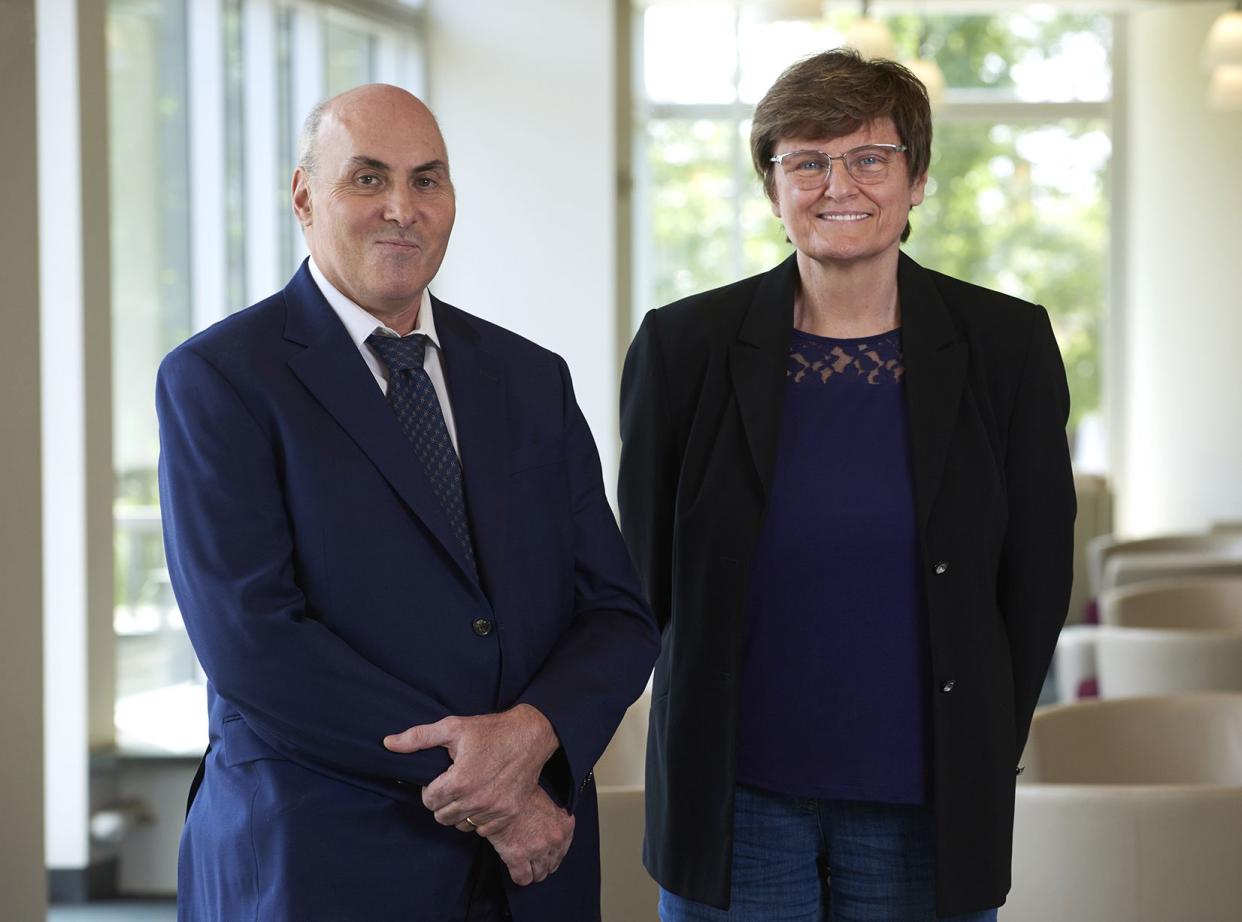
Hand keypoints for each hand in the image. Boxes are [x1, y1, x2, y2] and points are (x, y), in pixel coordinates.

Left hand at [383, 704, 558, 833]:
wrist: (530, 736)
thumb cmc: (490, 730)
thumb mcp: (453, 727)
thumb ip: (418, 737)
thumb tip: (387, 743)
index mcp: (459, 781)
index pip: (428, 800)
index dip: (430, 788)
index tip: (440, 777)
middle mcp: (476, 800)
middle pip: (442, 816)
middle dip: (442, 801)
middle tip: (452, 783)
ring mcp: (494, 810)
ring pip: (461, 824)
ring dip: (459, 811)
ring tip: (467, 790)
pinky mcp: (508, 814)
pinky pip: (481, 828)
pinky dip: (478, 817)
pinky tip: (482, 797)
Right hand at [484, 786, 574, 885]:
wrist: (502, 791)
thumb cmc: (522, 793)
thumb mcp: (547, 801)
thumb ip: (553, 818)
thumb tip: (548, 830)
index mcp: (565, 824)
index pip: (563, 850)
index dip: (551, 853)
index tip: (544, 853)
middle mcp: (555, 839)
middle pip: (552, 865)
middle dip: (542, 863)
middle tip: (532, 858)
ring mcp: (537, 850)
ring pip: (539, 874)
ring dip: (532, 871)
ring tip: (524, 865)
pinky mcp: (518, 857)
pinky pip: (523, 878)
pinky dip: (519, 876)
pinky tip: (515, 869)